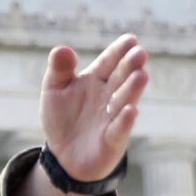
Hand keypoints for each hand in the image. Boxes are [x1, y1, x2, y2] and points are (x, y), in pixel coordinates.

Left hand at [39, 34, 148, 180]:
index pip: (109, 62)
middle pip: (120, 78)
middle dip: (130, 66)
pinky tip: (130, 111)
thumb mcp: (54, 90)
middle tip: (140, 53)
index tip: (130, 40)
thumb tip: (61, 49)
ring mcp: (112, 117)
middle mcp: (109, 95)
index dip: (118, 51)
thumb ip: (59, 69)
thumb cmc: (62, 118)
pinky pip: (119, 129)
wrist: (63, 155)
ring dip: (132, 89)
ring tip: (141, 75)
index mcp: (96, 79)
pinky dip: (124, 121)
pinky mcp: (112, 140)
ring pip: (124, 100)